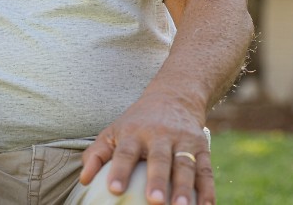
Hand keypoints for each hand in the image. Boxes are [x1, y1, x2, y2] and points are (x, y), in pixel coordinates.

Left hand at [80, 91, 212, 204]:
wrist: (173, 98)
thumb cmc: (135, 124)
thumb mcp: (113, 132)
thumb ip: (96, 155)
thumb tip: (83, 181)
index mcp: (134, 132)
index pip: (125, 152)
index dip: (119, 170)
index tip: (114, 189)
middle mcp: (160, 135)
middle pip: (159, 159)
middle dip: (157, 180)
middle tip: (155, 202)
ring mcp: (183, 141)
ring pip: (185, 165)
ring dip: (185, 188)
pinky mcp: (202, 148)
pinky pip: (206, 171)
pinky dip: (208, 190)